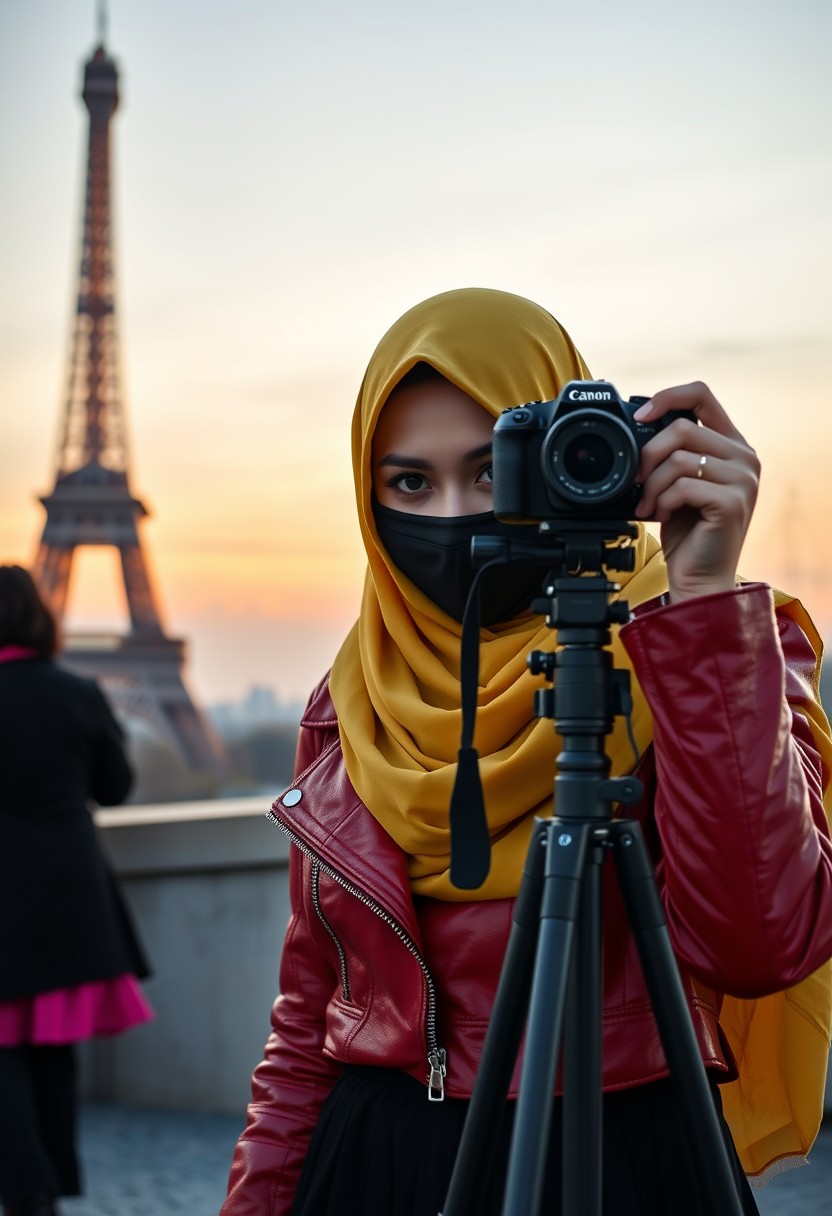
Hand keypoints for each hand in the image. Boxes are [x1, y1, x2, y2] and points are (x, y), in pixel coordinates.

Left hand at [633, 382, 759, 602]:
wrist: (699, 575)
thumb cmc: (687, 530)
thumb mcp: (679, 482)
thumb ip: (673, 452)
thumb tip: (640, 427)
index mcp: (732, 444)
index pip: (702, 395)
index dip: (667, 397)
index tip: (641, 416)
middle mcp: (744, 457)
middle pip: (682, 428)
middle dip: (647, 456)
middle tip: (636, 482)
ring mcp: (743, 479)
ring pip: (678, 459)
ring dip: (652, 484)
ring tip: (649, 504)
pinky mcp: (733, 502)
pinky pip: (682, 486)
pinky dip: (662, 501)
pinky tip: (661, 514)